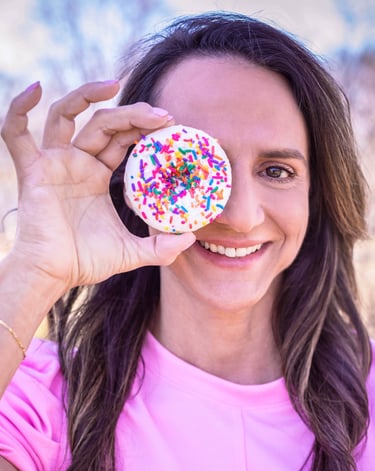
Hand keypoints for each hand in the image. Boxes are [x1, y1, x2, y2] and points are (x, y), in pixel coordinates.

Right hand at [1, 81, 194, 291]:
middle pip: (103, 123)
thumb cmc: (87, 261)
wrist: (55, 275)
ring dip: (87, 95)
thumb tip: (192, 238)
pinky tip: (36, 89)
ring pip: (66, 115)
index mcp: (98, 176)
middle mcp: (77, 163)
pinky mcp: (33, 171)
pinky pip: (16, 134)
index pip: (122, 139)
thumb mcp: (132, 252)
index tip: (171, 125)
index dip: (144, 128)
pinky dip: (19, 109)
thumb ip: (161, 247)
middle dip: (132, 114)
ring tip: (114, 85)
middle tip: (163, 115)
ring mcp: (54, 164)